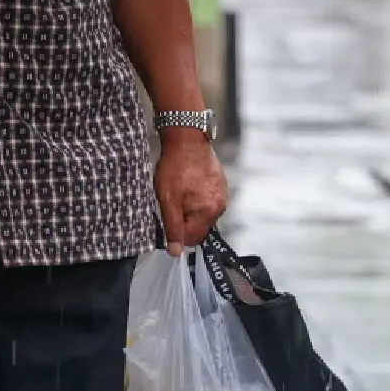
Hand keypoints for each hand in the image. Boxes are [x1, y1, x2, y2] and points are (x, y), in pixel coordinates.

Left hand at [154, 130, 227, 254]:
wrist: (187, 137)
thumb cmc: (175, 168)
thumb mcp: (168, 200)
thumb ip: (173, 227)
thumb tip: (175, 252)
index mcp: (208, 213)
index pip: (192, 238)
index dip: (176, 231)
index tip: (167, 216)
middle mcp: (220, 206)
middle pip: (198, 226)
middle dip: (183, 218)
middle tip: (172, 200)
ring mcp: (222, 194)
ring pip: (201, 213)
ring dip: (189, 207)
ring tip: (179, 189)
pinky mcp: (220, 184)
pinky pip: (206, 199)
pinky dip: (196, 196)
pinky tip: (187, 183)